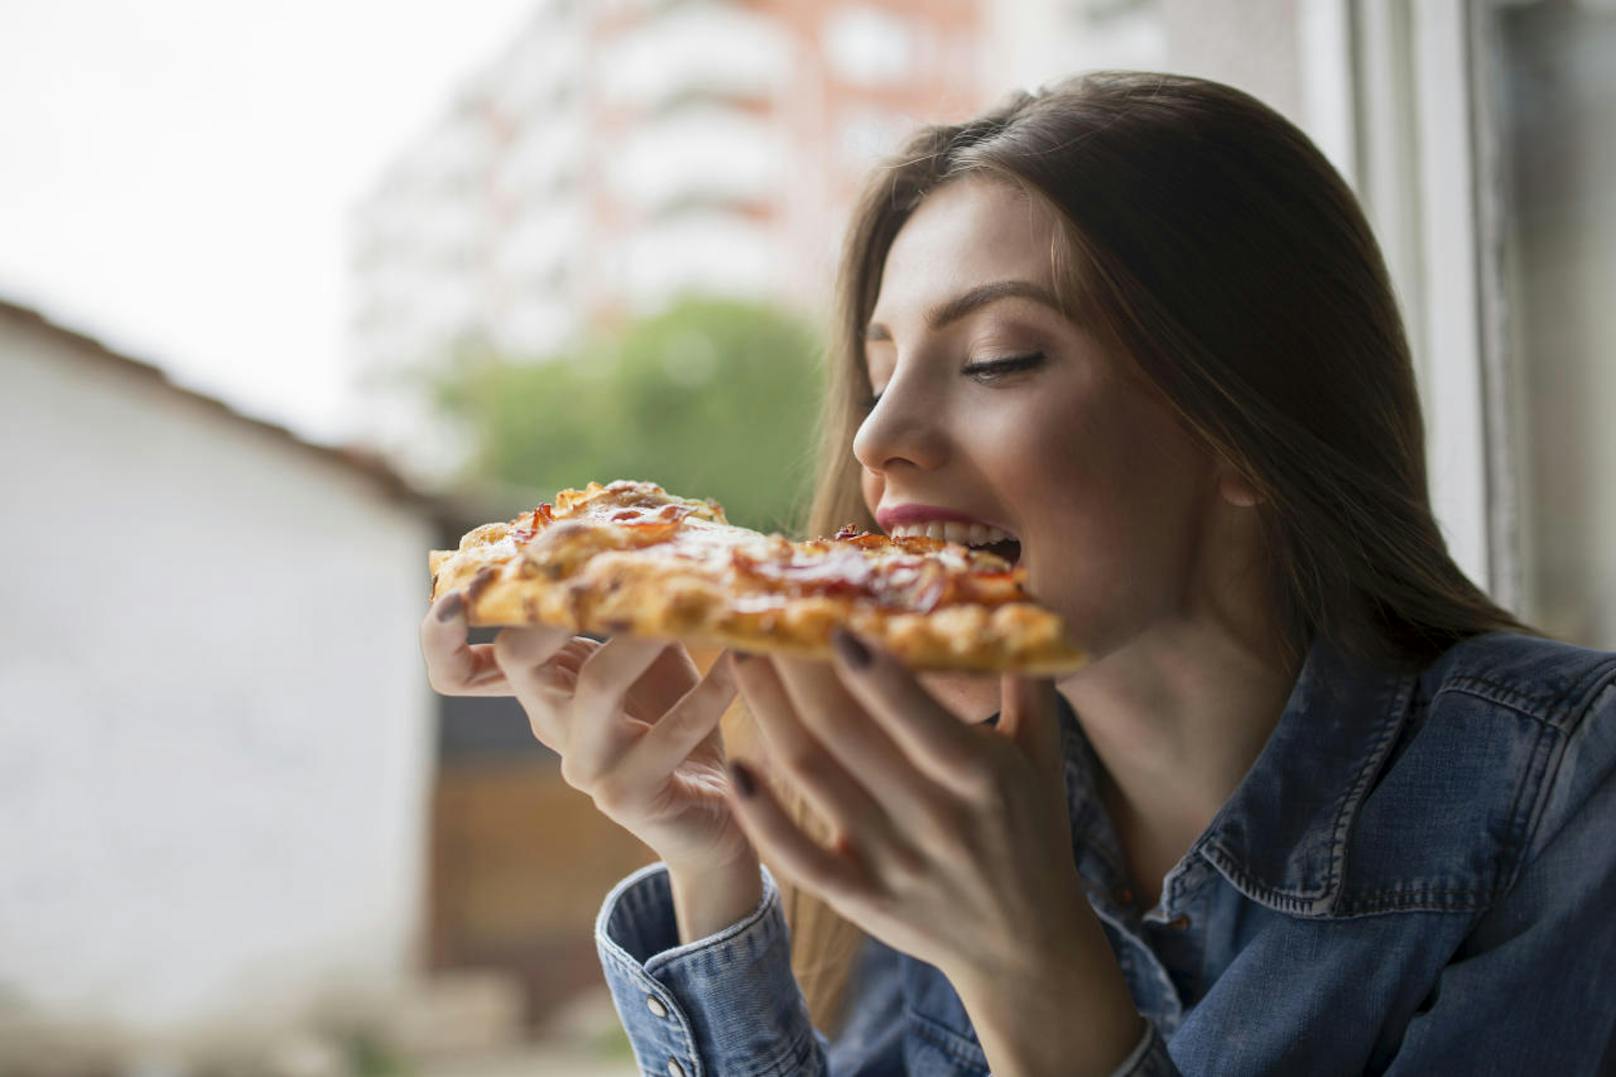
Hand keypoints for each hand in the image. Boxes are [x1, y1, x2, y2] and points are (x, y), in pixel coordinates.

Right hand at [420, 590, 753, 875]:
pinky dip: (709, 693)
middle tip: (602, 560)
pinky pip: (668, 735)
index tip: (457, 590)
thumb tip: (643, 531)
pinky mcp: (630, 797)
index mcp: (542, 688)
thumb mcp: (647, 656)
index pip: (460, 668)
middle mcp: (551, 724)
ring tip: (686, 604)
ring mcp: (587, 766)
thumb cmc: (678, 721)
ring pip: (597, 686)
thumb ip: (627, 610)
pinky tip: (740, 663)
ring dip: (644, 636)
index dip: (441, 634)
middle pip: (519, 657)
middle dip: (553, 603)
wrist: (714, 817)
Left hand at [726, 632, 1132, 1023]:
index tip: (832, 622)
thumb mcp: (1043, 752)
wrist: (1026, 948)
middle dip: (796, 669)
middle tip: (764, 614)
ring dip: (767, 712)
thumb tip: (1016, 595)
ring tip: (743, 656)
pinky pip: (798, 857)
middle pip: (845, 733)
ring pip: (812, 776)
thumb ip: (1028, 674)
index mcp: (981, 776)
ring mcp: (891, 863)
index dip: (874, 672)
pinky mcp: (860, 898)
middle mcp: (933, 820)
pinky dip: (762, 816)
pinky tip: (736, 767)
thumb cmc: (1033, 832)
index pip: (919, 718)